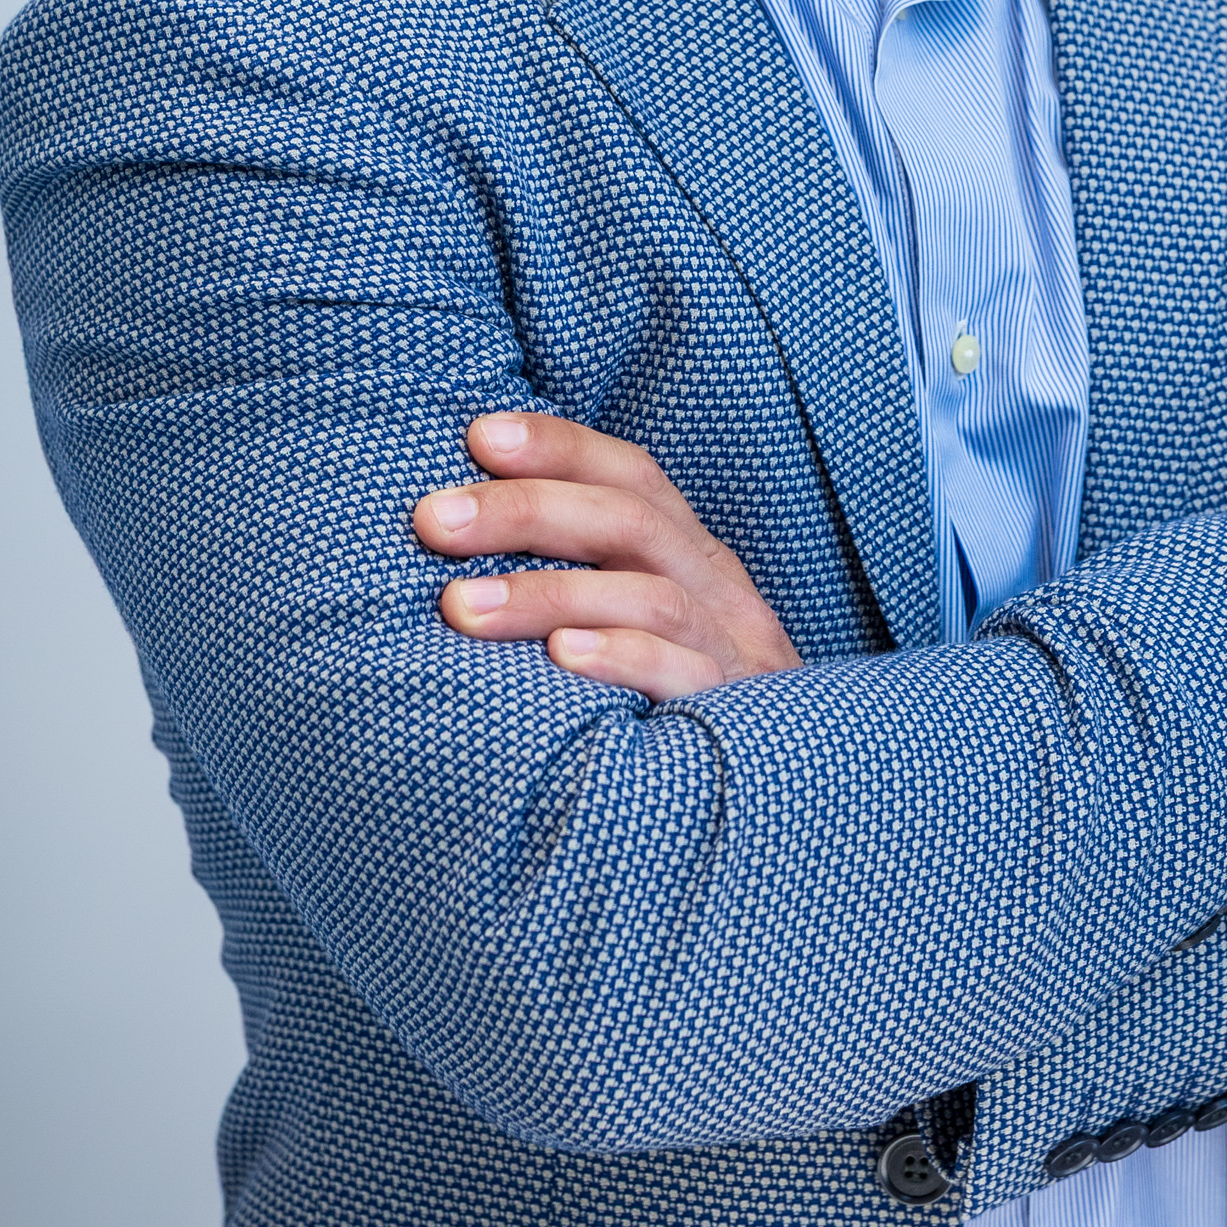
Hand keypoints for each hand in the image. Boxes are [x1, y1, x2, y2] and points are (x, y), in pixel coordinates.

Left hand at [415, 413, 802, 699]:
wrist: (793, 792)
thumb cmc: (684, 699)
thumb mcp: (648, 625)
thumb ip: (586, 581)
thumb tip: (464, 545)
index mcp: (691, 555)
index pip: (630, 477)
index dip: (559, 446)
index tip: (476, 435)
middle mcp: (715, 589)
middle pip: (628, 522)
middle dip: (526, 511)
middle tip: (432, 520)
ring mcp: (732, 651)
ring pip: (648, 597)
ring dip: (549, 594)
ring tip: (461, 605)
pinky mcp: (737, 715)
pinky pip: (685, 676)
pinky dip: (623, 659)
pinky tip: (561, 657)